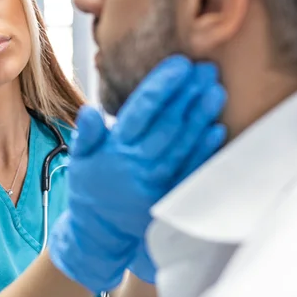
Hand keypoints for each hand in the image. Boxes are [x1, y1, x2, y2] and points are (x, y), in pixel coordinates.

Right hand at [48, 55, 226, 292]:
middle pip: (168, 124)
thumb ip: (87, 134)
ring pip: (183, 144)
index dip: (163, 86)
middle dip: (188, 94)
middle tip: (206, 68)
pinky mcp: (170, 197)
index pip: (142, 110)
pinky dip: (204, 150)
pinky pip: (190, 170)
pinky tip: (217, 128)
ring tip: (216, 89)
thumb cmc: (91, 187)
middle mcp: (137, 165)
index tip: (181, 63)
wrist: (100, 233)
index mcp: (115, 149)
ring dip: (201, 116)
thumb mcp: (79, 159)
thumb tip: (89, 110)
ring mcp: (157, 182)